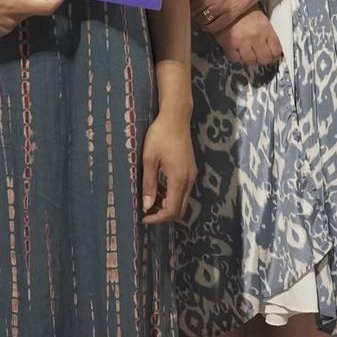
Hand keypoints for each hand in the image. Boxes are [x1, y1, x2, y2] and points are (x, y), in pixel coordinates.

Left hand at [140, 109, 194, 223]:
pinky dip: (173, 196)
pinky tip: (160, 189)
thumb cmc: (160, 135)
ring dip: (168, 206)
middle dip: (164, 215)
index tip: (143, 218)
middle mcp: (189, 180)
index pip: (171, 210)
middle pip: (180, 210)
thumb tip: (147, 206)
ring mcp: (192, 175)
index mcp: (178, 179)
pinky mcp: (191, 169)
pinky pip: (184, 191)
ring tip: (151, 200)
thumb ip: (149, 184)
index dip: (158, 218)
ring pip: (183, 201)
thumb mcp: (149, 159)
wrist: (176, 117)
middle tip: (147, 212)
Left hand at [185, 0, 272, 33]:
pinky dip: (210, 27)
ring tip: (200, 16)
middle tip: (192, 9)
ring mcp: (222, 4)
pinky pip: (216, 25)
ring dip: (199, 18)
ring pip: (202, 18)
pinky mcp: (233, 12)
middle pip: (192, 8)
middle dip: (190, 9)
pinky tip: (208, 24)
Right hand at [211, 9, 282, 66]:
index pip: (276, 50)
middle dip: (264, 59)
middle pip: (265, 59)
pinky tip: (237, 49)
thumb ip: (266, 31)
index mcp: (265, 28)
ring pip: (250, 61)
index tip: (272, 55)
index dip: (275, 56)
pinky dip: (237, 56)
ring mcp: (242, 42)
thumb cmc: (242, 8)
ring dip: (250, 59)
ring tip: (248, 53)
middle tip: (260, 56)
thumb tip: (271, 45)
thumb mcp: (259, 16)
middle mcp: (255, 36)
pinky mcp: (229, 44)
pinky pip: (236, 58)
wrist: (223, 3)